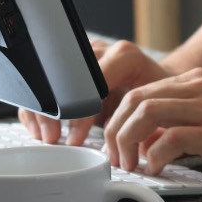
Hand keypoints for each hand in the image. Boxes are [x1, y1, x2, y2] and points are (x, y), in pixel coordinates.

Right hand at [19, 38, 173, 145]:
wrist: (160, 85)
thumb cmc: (161, 99)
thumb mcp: (155, 110)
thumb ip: (140, 124)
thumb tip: (123, 151)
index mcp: (124, 57)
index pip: (91, 83)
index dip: (79, 114)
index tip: (75, 138)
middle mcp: (102, 50)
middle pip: (64, 77)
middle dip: (54, 112)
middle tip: (52, 138)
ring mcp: (84, 56)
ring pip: (50, 78)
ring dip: (43, 109)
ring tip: (45, 136)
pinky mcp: (73, 66)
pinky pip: (47, 83)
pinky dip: (41, 106)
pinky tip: (40, 127)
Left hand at [103, 67, 201, 181]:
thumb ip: (185, 123)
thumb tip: (149, 144)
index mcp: (198, 82)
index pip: (139, 90)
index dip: (118, 119)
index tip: (115, 145)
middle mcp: (201, 88)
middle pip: (134, 98)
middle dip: (114, 131)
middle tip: (117, 160)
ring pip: (145, 112)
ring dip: (127, 142)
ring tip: (132, 166)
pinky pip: (170, 138)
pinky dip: (155, 157)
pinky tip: (158, 171)